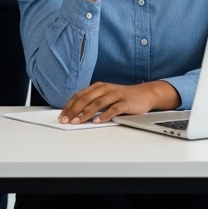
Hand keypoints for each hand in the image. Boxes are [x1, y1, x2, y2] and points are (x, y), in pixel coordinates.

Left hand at [58, 80, 180, 123]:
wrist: (145, 94)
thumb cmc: (123, 97)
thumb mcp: (106, 97)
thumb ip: (92, 102)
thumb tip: (75, 114)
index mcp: (98, 87)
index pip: (80, 95)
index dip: (69, 106)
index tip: (62, 116)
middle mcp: (105, 89)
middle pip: (86, 99)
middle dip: (74, 110)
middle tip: (66, 120)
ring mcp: (115, 95)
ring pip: (97, 103)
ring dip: (85, 113)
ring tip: (77, 121)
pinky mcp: (125, 102)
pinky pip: (113, 109)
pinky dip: (104, 115)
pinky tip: (97, 121)